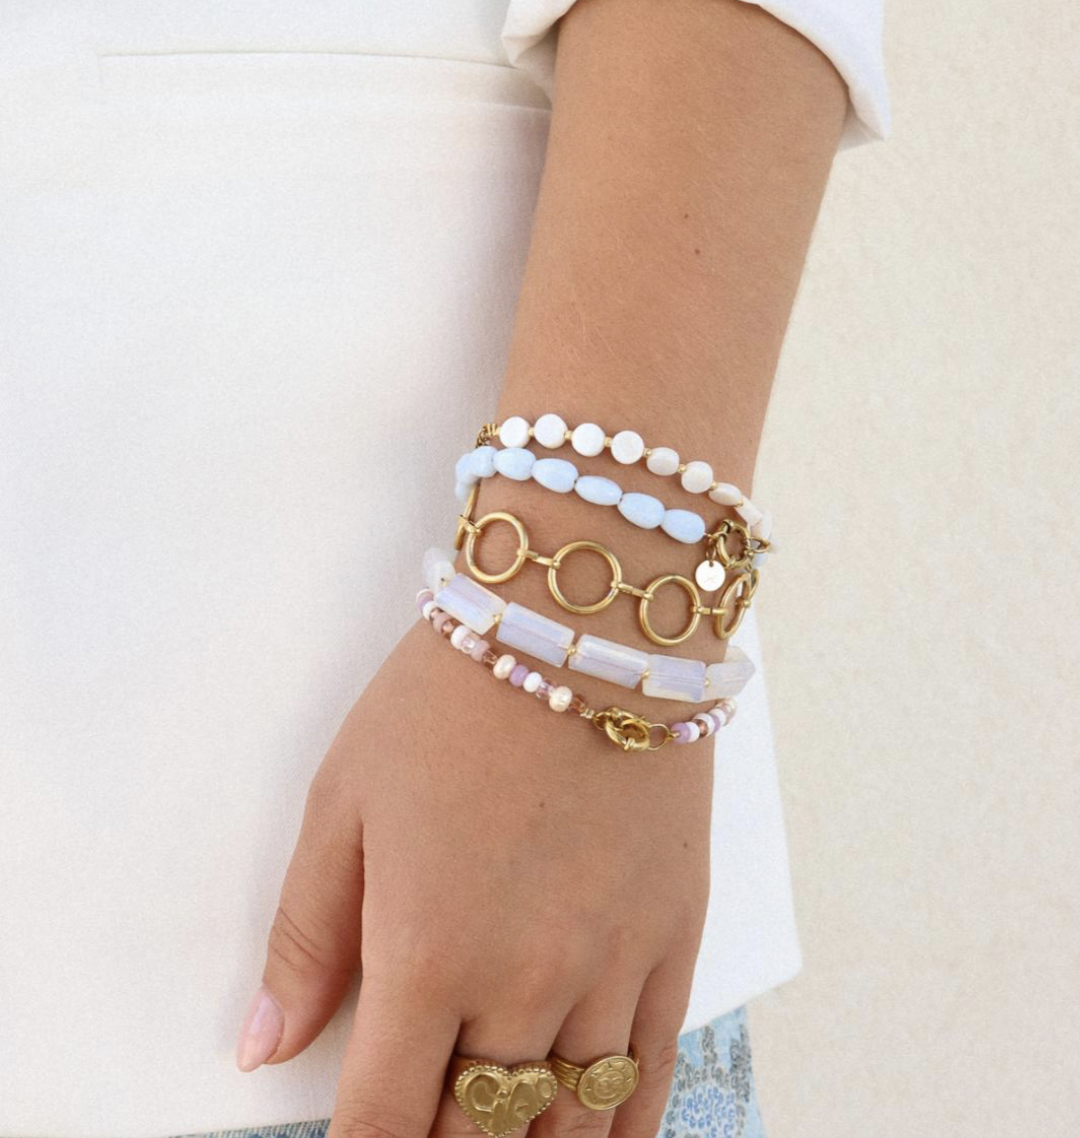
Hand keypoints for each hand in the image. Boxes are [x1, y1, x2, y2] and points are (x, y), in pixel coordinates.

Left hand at [236, 613, 714, 1137]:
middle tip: (422, 1123)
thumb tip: (266, 1050)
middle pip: (473, 1134)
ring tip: (494, 1136)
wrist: (584, 627)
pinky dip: (615, 1130)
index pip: (381, 1124)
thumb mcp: (345, 801)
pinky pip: (648, 1077)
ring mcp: (611, 968)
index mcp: (427, 953)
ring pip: (565, 1125)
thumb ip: (306, 937)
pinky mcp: (673, 939)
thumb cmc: (450, 701)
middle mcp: (525, 982)